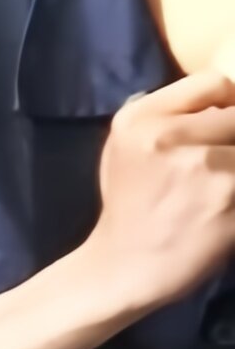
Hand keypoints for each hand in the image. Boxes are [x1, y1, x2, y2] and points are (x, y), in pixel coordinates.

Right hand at [74, 68, 234, 317]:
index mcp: (141, 119)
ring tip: (221, 186)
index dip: (230, 102)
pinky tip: (226, 205)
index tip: (225, 128)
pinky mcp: (233, 202)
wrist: (127, 265)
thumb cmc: (129, 203)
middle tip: (222, 163)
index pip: (214, 82)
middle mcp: (170, 137)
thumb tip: (225, 100)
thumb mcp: (124, 146)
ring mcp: (207, 169)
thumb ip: (168, 114)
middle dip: (234, 141)